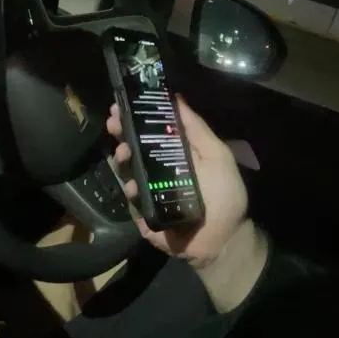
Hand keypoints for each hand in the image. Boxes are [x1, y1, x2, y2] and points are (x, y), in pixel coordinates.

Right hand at [106, 96, 251, 269]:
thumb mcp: (217, 155)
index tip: (122, 103)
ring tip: (123, 152)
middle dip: (121, 133)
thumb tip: (176, 97)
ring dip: (122, 158)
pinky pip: (130, 200)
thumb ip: (196, 129)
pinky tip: (133, 186)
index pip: (150, 130)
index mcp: (174, 152)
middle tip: (113, 123)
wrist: (224, 239)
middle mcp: (157, 169)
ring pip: (126, 171)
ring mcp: (148, 192)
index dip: (135, 116)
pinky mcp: (142, 213)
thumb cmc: (225, 194)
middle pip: (133, 147)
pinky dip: (130, 191)